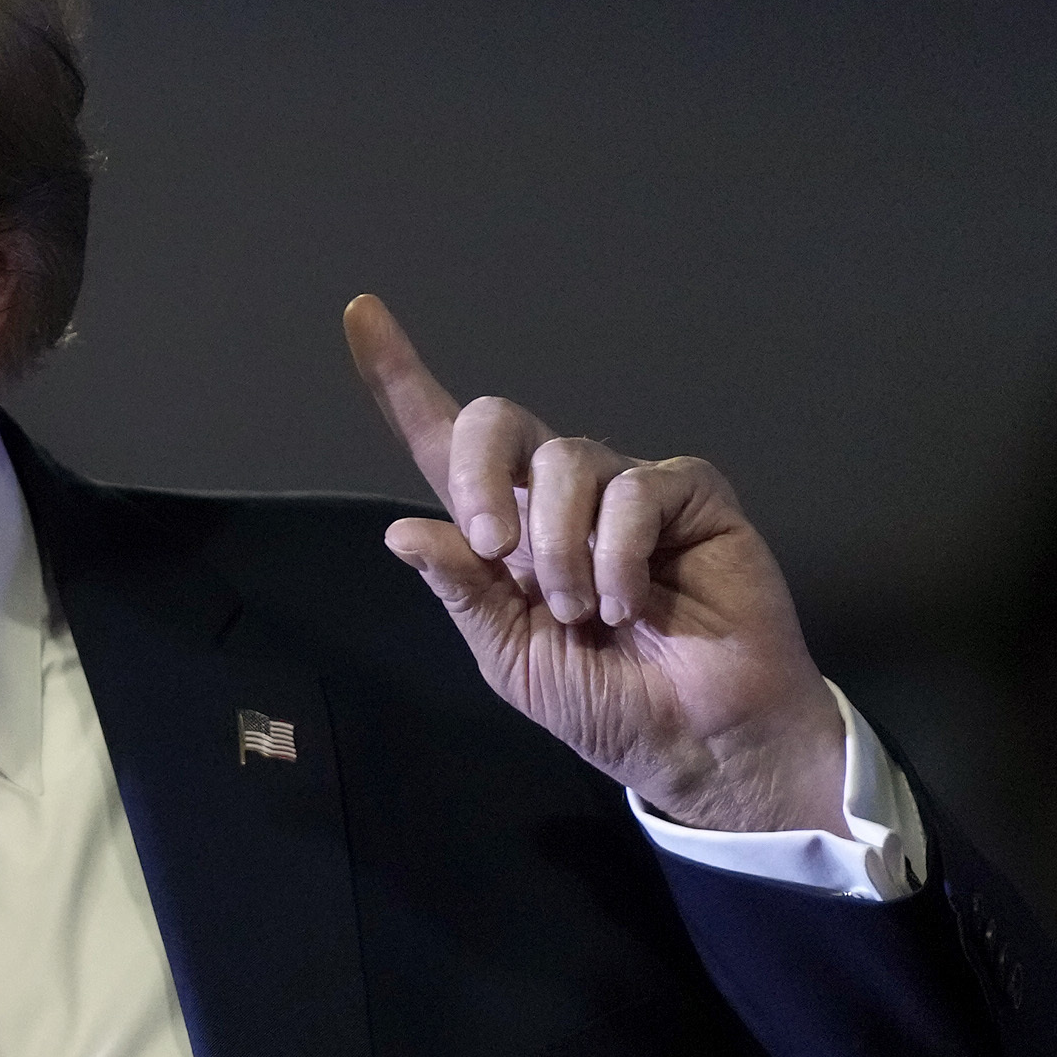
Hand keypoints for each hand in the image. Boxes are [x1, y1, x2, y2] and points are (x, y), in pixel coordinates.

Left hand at [343, 293, 844, 835]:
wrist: (695, 742)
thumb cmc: (607, 703)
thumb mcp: (510, 656)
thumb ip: (462, 590)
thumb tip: (401, 530)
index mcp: (504, 531)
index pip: (444, 444)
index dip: (401, 381)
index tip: (361, 314)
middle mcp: (559, 495)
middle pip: (498, 422)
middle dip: (481, 474)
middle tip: (496, 550)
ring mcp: (626, 487)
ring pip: (567, 461)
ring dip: (563, 550)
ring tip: (586, 614)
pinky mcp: (689, 492)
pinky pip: (635, 488)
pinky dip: (620, 553)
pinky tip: (629, 602)